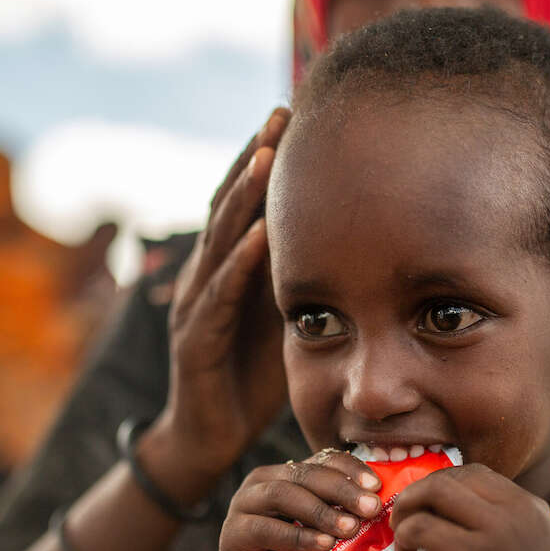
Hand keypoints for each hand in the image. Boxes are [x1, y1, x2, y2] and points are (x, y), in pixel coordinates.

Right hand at [151, 109, 292, 486]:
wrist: (207, 439)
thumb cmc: (249, 379)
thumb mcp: (283, 320)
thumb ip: (302, 281)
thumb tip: (353, 245)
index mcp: (229, 269)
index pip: (247, 202)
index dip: (267, 159)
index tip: (296, 115)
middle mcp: (207, 277)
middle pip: (229, 205)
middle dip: (255, 158)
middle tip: (281, 111)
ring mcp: (197, 306)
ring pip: (219, 241)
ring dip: (243, 197)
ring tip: (268, 156)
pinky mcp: (196, 342)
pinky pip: (219, 297)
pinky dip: (239, 264)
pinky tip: (260, 236)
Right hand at [217, 449, 381, 550]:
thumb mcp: (327, 533)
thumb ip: (346, 515)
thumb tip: (386, 507)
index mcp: (290, 474)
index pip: (324, 459)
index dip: (351, 469)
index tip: (377, 487)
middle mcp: (264, 481)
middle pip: (306, 473)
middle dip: (342, 489)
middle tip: (371, 508)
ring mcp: (244, 504)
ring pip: (284, 494)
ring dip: (321, 511)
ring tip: (350, 528)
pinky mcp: (232, 533)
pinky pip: (265, 528)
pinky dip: (297, 536)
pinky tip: (322, 545)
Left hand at [390, 465, 549, 550]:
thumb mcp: (529, 550)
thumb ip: (501, 527)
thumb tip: (450, 516)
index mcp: (530, 506)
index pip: (475, 474)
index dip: (442, 487)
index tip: (428, 509)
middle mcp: (516, 510)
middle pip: (451, 478)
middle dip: (418, 493)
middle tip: (404, 519)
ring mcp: (495, 531)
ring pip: (433, 493)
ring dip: (407, 510)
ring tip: (402, 536)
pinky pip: (423, 528)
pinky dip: (406, 535)